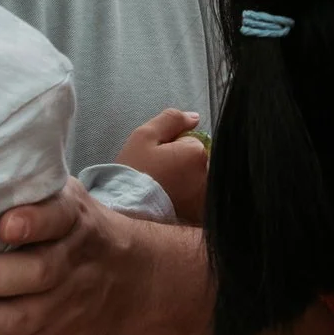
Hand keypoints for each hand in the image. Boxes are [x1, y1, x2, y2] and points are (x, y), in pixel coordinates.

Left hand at [0, 179, 140, 334]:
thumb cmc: (77, 230)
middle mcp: (70, 266)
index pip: (58, 219)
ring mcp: (62, 309)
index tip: (6, 225)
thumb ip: (31, 187)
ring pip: (18, 321)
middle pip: (34, 274)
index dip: (34, 222)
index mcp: (73, 223)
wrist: (133, 281)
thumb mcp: (68, 198)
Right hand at [117, 108, 207, 225]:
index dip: (174, 148)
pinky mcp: (200, 216)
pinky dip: (186, 200)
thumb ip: (171, 120)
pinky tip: (169, 203)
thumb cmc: (133, 173)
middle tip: (160, 175)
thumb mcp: (144, 137)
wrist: (125, 212)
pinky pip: (197, 201)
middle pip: (199, 163)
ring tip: (164, 191)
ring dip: (186, 183)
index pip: (193, 142)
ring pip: (199, 182)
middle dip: (182, 165)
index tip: (159, 158)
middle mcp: (208, 177)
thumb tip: (194, 117)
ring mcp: (206, 199)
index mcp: (196, 154)